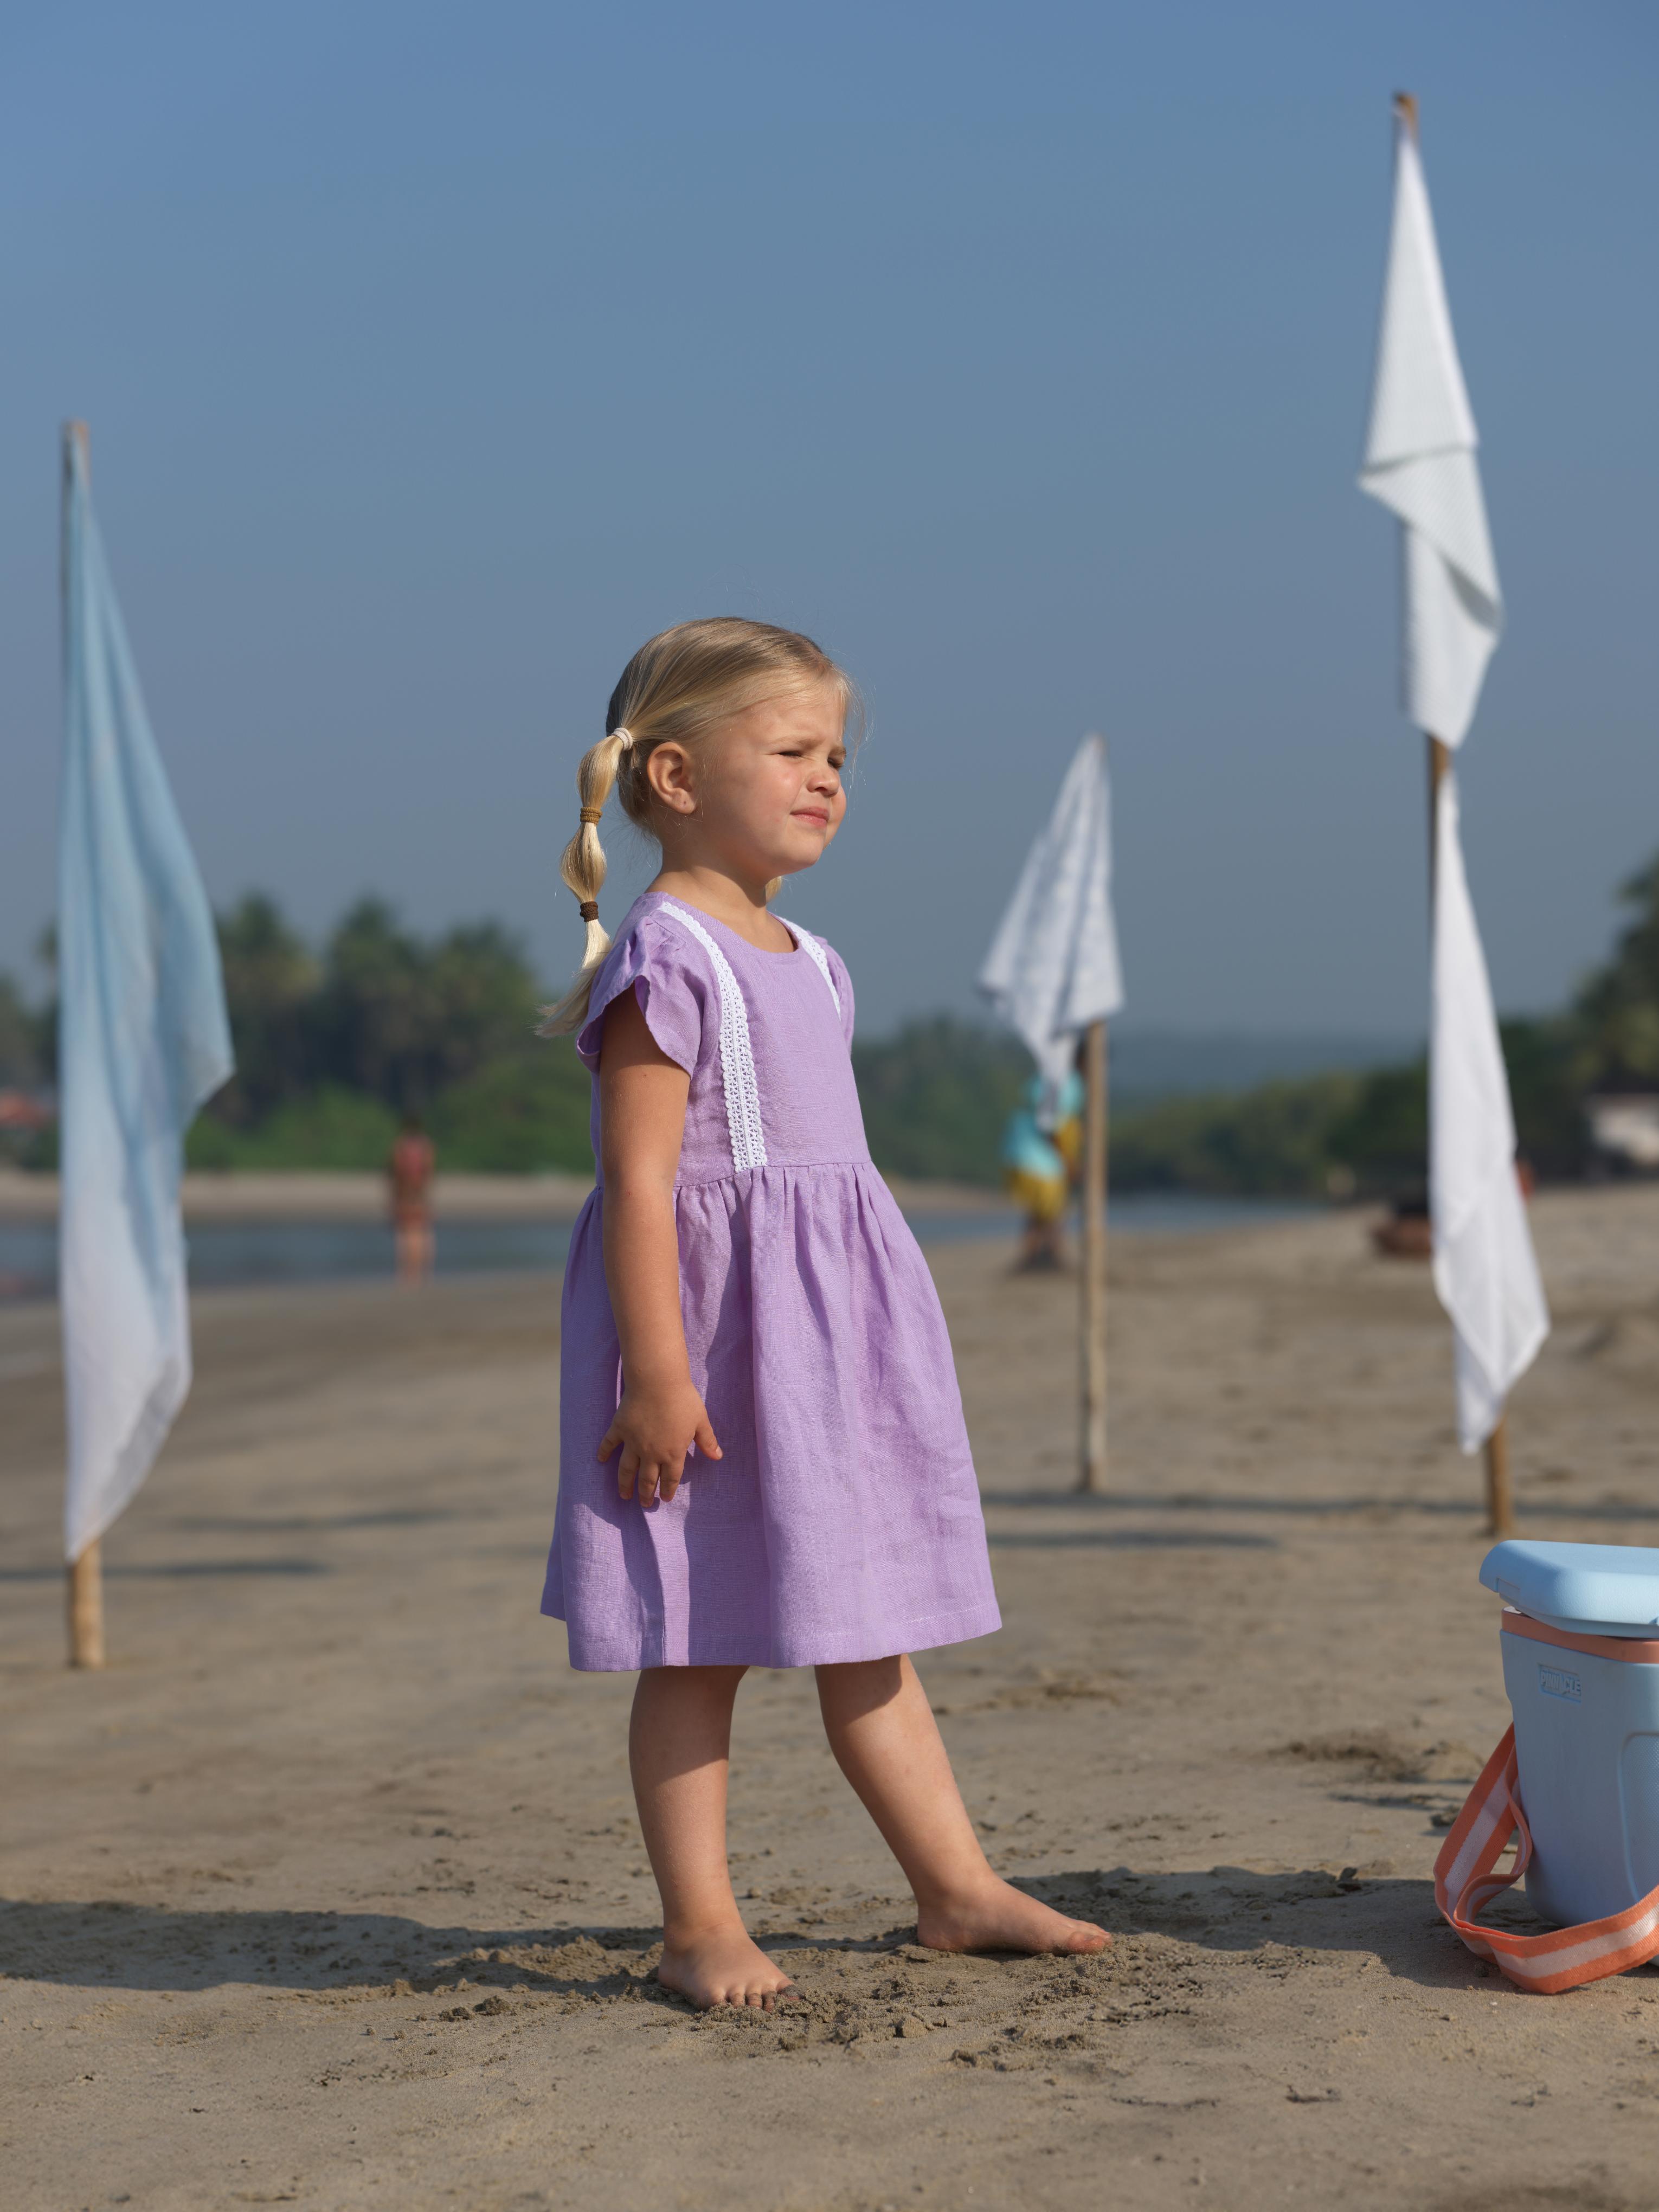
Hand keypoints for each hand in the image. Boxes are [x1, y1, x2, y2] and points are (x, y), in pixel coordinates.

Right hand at [597, 1377, 720, 1506]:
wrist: (657, 1382)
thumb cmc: (683, 1400)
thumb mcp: (701, 1421)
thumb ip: (707, 1441)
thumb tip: (718, 1457)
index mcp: (673, 1453)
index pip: (670, 1479)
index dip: (668, 1491)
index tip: (665, 1499)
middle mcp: (651, 1453)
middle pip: (647, 1480)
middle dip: (646, 1494)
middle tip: (645, 1504)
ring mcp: (633, 1443)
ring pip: (627, 1470)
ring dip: (625, 1485)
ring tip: (624, 1495)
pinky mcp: (620, 1429)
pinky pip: (609, 1444)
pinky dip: (604, 1453)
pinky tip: (600, 1460)